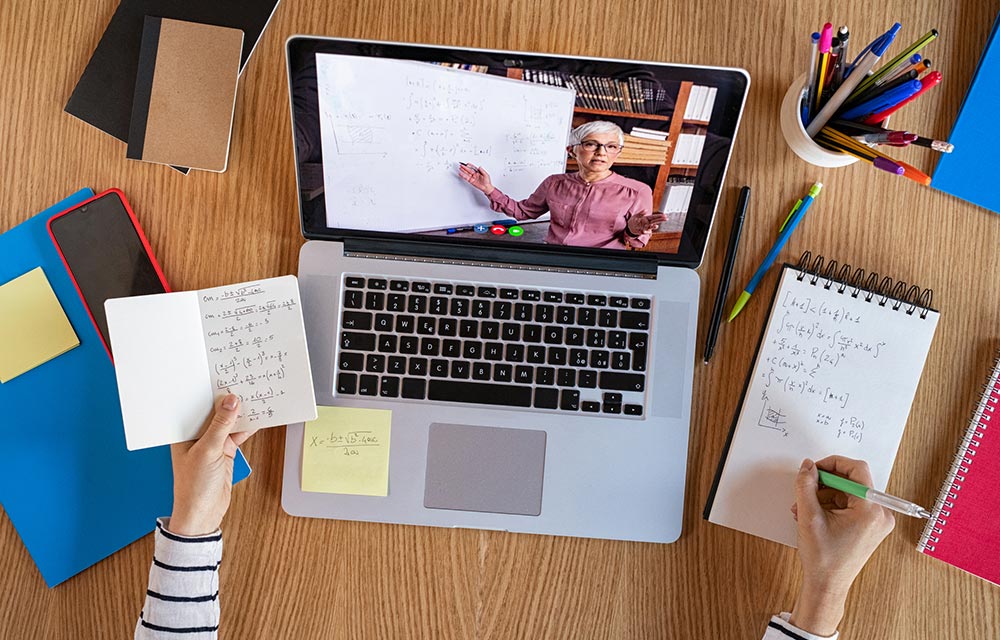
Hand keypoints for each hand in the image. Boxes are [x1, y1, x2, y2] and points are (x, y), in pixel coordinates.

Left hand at [167, 394, 256, 535]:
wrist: (203, 514)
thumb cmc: (194, 486)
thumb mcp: (208, 451)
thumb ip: (221, 425)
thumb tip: (231, 402)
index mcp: (184, 433)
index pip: (198, 407)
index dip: (210, 393)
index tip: (225, 378)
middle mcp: (197, 436)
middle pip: (215, 413)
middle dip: (229, 401)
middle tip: (244, 383)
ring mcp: (212, 444)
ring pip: (229, 423)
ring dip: (241, 413)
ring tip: (255, 396)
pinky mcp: (225, 452)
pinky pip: (238, 435)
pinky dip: (248, 427)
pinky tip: (258, 416)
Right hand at [458, 163, 493, 194]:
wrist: (486, 188)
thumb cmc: (487, 182)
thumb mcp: (486, 175)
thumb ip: (482, 171)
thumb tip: (479, 167)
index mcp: (478, 172)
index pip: (473, 168)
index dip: (470, 165)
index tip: (467, 163)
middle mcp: (475, 174)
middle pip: (469, 170)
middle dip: (465, 167)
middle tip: (462, 165)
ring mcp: (473, 178)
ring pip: (467, 173)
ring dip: (463, 170)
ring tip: (460, 168)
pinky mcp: (471, 181)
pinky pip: (466, 178)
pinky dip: (463, 176)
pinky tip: (461, 174)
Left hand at [626, 211, 666, 235]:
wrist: (630, 226)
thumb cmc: (634, 220)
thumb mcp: (637, 215)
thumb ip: (641, 213)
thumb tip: (646, 210)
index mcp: (647, 218)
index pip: (654, 217)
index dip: (659, 216)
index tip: (665, 215)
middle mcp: (647, 223)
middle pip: (655, 221)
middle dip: (660, 220)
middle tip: (666, 219)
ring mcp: (645, 228)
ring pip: (650, 227)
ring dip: (653, 227)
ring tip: (656, 226)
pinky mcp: (642, 232)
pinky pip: (644, 232)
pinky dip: (644, 232)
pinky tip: (643, 231)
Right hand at [789, 456, 894, 635]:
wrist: (828, 585)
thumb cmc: (823, 559)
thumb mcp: (809, 517)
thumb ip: (806, 486)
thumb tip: (807, 466)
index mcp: (871, 511)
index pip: (857, 470)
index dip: (833, 464)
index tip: (815, 469)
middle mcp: (880, 514)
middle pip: (853, 481)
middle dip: (825, 483)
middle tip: (806, 490)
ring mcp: (877, 521)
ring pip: (849, 492)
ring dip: (825, 495)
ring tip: (804, 507)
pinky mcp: (870, 526)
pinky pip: (851, 504)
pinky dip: (832, 505)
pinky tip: (814, 514)